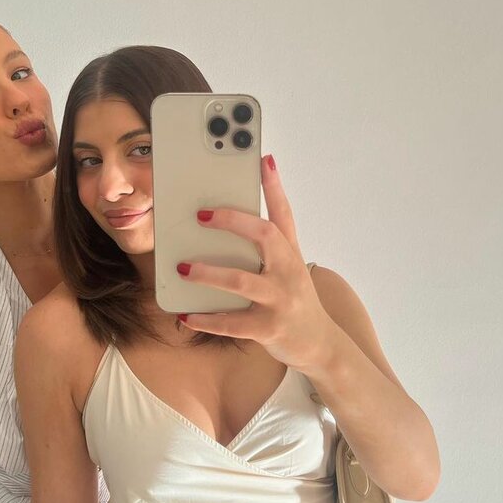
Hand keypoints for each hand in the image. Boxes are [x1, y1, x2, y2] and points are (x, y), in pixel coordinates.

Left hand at [177, 154, 334, 368]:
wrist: (319, 343)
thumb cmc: (294, 299)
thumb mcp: (288, 267)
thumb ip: (267, 244)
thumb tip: (231, 219)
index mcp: (289, 253)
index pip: (283, 213)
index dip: (273, 186)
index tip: (262, 159)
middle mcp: (287, 272)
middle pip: (264, 237)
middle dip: (232, 222)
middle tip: (201, 215)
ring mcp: (279, 301)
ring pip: (241, 282)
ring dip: (208, 274)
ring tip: (182, 269)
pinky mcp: (268, 328)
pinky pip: (232, 323)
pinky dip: (207, 319)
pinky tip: (186, 314)